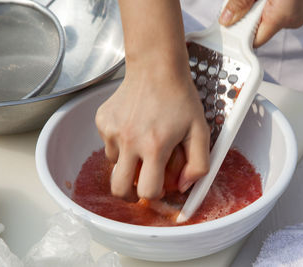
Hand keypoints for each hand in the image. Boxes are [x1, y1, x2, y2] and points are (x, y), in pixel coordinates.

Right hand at [95, 54, 209, 199]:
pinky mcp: (102, 121)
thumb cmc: (180, 97)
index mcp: (155, 146)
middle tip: (140, 184)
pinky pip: (108, 144)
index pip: (147, 190)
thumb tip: (183, 187)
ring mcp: (112, 130)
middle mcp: (129, 141)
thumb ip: (198, 164)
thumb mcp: (200, 130)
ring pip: (114, 164)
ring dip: (127, 162)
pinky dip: (119, 143)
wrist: (156, 68)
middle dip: (129, 194)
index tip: (159, 186)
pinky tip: (133, 126)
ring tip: (142, 143)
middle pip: (118, 188)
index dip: (155, 194)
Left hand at [219, 0, 302, 46]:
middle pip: (260, 29)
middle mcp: (293, 19)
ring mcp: (298, 13)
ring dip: (258, 8)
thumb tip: (227, 19)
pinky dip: (269, 4)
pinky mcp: (299, 6)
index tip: (230, 25)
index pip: (255, 41)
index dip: (240, 34)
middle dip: (249, 16)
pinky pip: (277, 11)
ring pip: (268, 19)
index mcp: (283, 15)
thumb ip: (239, 3)